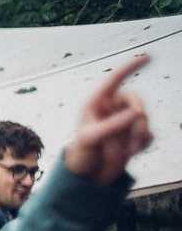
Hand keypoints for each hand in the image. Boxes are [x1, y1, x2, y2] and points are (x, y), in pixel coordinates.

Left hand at [63, 55, 152, 183]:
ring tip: (127, 150)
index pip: (114, 79)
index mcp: (96, 103)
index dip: (131, 66)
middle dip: (138, 115)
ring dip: (139, 134)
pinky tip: (131, 153)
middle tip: (135, 130)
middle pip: (136, 100)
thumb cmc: (82, 153)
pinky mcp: (134, 134)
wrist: (88, 174)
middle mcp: (112, 108)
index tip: (148, 56)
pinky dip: (142, 143)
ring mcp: (125, 121)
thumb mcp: (91, 138)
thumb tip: (137, 112)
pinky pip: (148, 134)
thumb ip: (112, 125)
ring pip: (144, 118)